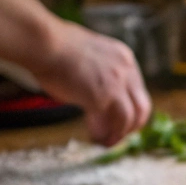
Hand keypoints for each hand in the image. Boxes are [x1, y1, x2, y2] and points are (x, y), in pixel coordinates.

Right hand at [30, 21, 150, 145]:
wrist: (44, 42)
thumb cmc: (56, 46)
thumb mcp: (90, 55)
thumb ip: (100, 73)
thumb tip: (94, 94)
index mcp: (124, 58)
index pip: (137, 89)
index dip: (131, 107)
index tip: (123, 118)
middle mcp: (126, 71)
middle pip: (142, 106)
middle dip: (133, 124)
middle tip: (121, 135)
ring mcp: (116, 86)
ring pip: (129, 118)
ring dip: (119, 133)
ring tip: (108, 142)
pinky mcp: (101, 98)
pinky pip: (109, 123)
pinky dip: (103, 133)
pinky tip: (95, 137)